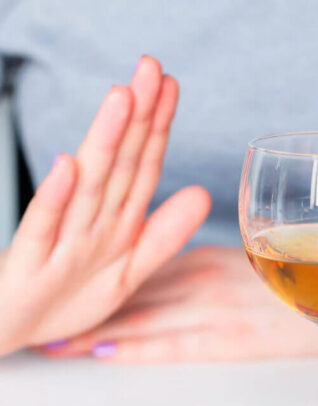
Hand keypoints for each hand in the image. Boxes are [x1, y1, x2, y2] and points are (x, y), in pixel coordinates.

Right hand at [0, 56, 209, 354]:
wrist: (19, 329)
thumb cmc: (72, 295)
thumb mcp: (129, 270)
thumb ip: (163, 236)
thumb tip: (202, 195)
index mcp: (117, 222)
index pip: (142, 166)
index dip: (158, 128)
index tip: (170, 87)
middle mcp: (91, 220)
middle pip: (119, 163)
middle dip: (138, 116)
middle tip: (150, 68)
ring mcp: (61, 237)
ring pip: (88, 185)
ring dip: (104, 142)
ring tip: (122, 100)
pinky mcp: (31, 260)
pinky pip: (45, 226)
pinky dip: (56, 197)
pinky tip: (68, 166)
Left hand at [43, 247, 317, 361]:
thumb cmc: (314, 269)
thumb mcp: (265, 254)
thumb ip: (224, 262)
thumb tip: (203, 270)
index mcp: (214, 256)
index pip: (146, 267)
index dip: (103, 274)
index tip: (68, 281)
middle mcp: (209, 276)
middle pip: (136, 292)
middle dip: (88, 305)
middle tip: (47, 316)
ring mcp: (219, 305)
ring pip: (146, 316)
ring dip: (100, 328)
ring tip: (58, 340)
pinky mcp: (234, 336)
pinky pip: (176, 343)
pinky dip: (137, 347)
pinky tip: (105, 354)